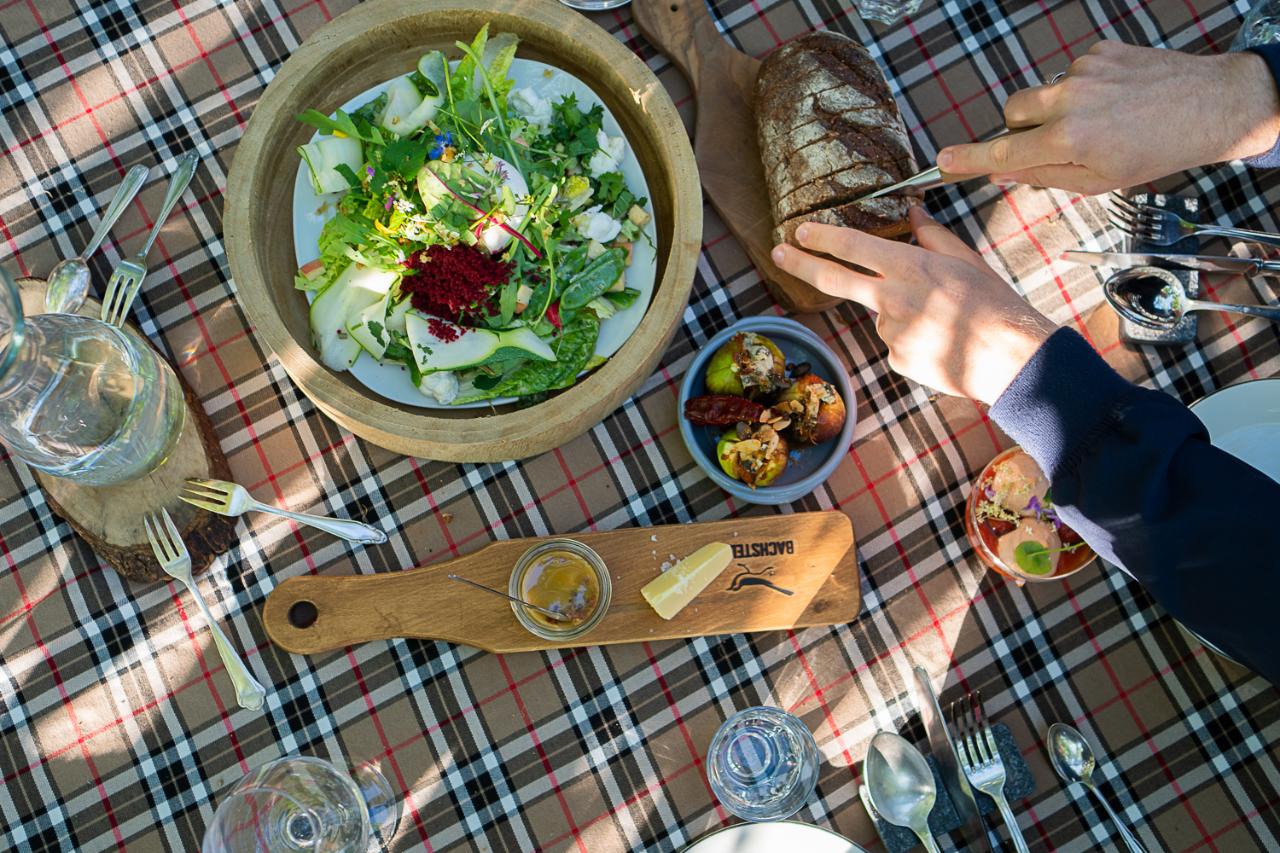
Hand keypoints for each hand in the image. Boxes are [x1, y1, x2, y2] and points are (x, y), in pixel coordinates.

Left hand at [771, 207, 1056, 405]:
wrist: (1011, 358)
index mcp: (910, 267)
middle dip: (800, 263)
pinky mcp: (896, 359)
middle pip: (834, 279)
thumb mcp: (966, 260)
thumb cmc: (993, 303)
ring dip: (901, 313)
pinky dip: (913, 339)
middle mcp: (892, 298)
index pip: (854, 247)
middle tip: (776, 253)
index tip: (798, 230)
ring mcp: (890, 332)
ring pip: (881, 315)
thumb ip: (931, 235)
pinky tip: (941, 341)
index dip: (822, 237)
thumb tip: (912, 209)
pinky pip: (895, 343)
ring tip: (944, 321)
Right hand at [935, 42, 1279, 193]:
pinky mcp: (1100, 51)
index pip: (1004, 152)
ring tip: (1100, 120)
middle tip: (1053, 141)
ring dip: (1057, 108)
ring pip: (1043, 92)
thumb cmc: (1157, 151)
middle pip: (1013, 111)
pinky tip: (1115, 98)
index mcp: (1068, 141)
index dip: (969, 159)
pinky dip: (1085, 88)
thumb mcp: (1098, 181)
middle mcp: (1071, 101)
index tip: (943, 161)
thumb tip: (1006, 172)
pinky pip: (1072, 73)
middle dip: (1022, 127)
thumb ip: (1045, 176)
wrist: (1208, 107)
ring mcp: (1085, 71)